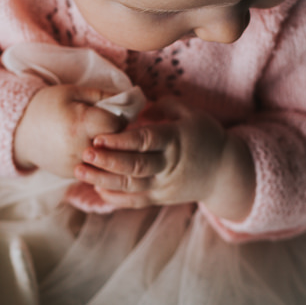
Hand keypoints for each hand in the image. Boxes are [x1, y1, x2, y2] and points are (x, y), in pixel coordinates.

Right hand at [13, 84, 125, 176]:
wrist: (19, 131)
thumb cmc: (47, 106)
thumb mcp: (73, 92)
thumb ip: (103, 95)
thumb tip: (130, 101)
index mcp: (81, 123)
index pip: (118, 125)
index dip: (118, 119)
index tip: (111, 114)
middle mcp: (80, 148)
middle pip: (116, 146)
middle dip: (117, 137)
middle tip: (105, 126)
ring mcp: (76, 165)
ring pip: (109, 161)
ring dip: (109, 151)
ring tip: (96, 138)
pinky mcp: (73, 176)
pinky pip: (97, 170)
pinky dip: (97, 161)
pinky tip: (85, 149)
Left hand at [74, 98, 254, 220]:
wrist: (225, 172)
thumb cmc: (205, 137)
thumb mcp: (191, 114)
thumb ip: (163, 106)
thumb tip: (137, 103)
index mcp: (175, 139)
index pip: (146, 141)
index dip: (122, 140)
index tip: (100, 136)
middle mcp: (169, 165)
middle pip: (136, 167)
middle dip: (108, 161)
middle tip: (84, 153)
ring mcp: (164, 185)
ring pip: (132, 186)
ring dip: (104, 180)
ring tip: (80, 171)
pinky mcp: (161, 199)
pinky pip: (136, 201)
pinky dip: (115, 198)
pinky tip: (97, 189)